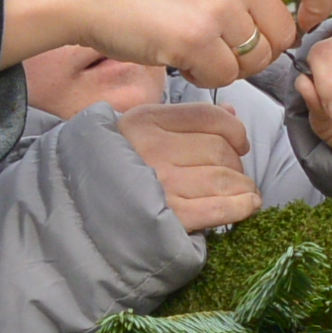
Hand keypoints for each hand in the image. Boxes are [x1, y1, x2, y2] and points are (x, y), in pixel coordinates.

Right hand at [0, 0, 331, 92]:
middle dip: (259, 50)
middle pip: (284, 33)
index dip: (317, 4)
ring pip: (256, 60)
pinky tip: (175, 53)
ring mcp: (217, 4)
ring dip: (228, 63)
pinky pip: (225, 76)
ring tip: (192, 42)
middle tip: (219, 42)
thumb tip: (293, 13)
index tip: (298, 20)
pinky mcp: (194, 38)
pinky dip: (202, 74)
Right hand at [117, 102, 263, 232]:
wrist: (82, 212)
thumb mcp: (141, 132)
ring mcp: (161, 185)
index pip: (209, 117)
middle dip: (237, 163)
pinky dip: (241, 206)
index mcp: (146, 122)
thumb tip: (232, 114)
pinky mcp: (169, 218)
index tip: (240, 143)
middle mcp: (153, 150)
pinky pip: (219, 208)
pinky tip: (248, 205)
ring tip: (243, 192)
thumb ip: (186, 121)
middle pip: (220, 150)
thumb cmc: (115, 170)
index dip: (235, 130)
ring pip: (225, 178)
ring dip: (243, 187)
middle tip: (236, 175)